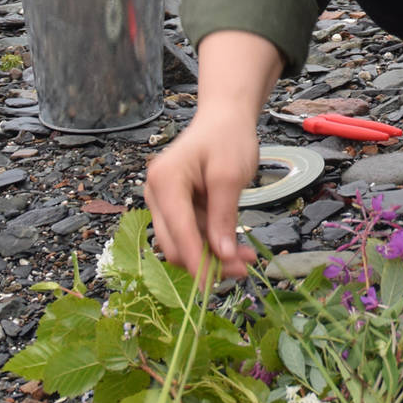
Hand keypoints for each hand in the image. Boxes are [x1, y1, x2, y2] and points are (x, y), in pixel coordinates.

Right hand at [143, 106, 260, 278]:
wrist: (224, 118)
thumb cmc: (227, 138)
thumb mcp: (230, 175)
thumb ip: (224, 216)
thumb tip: (222, 256)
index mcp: (165, 182)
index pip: (178, 232)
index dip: (197, 261)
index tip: (216, 284)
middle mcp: (156, 194)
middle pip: (175, 244)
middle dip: (207, 262)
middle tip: (244, 269)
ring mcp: (164, 202)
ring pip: (184, 244)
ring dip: (212, 256)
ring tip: (247, 259)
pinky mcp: (176, 208)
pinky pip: (191, 235)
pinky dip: (212, 244)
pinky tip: (236, 248)